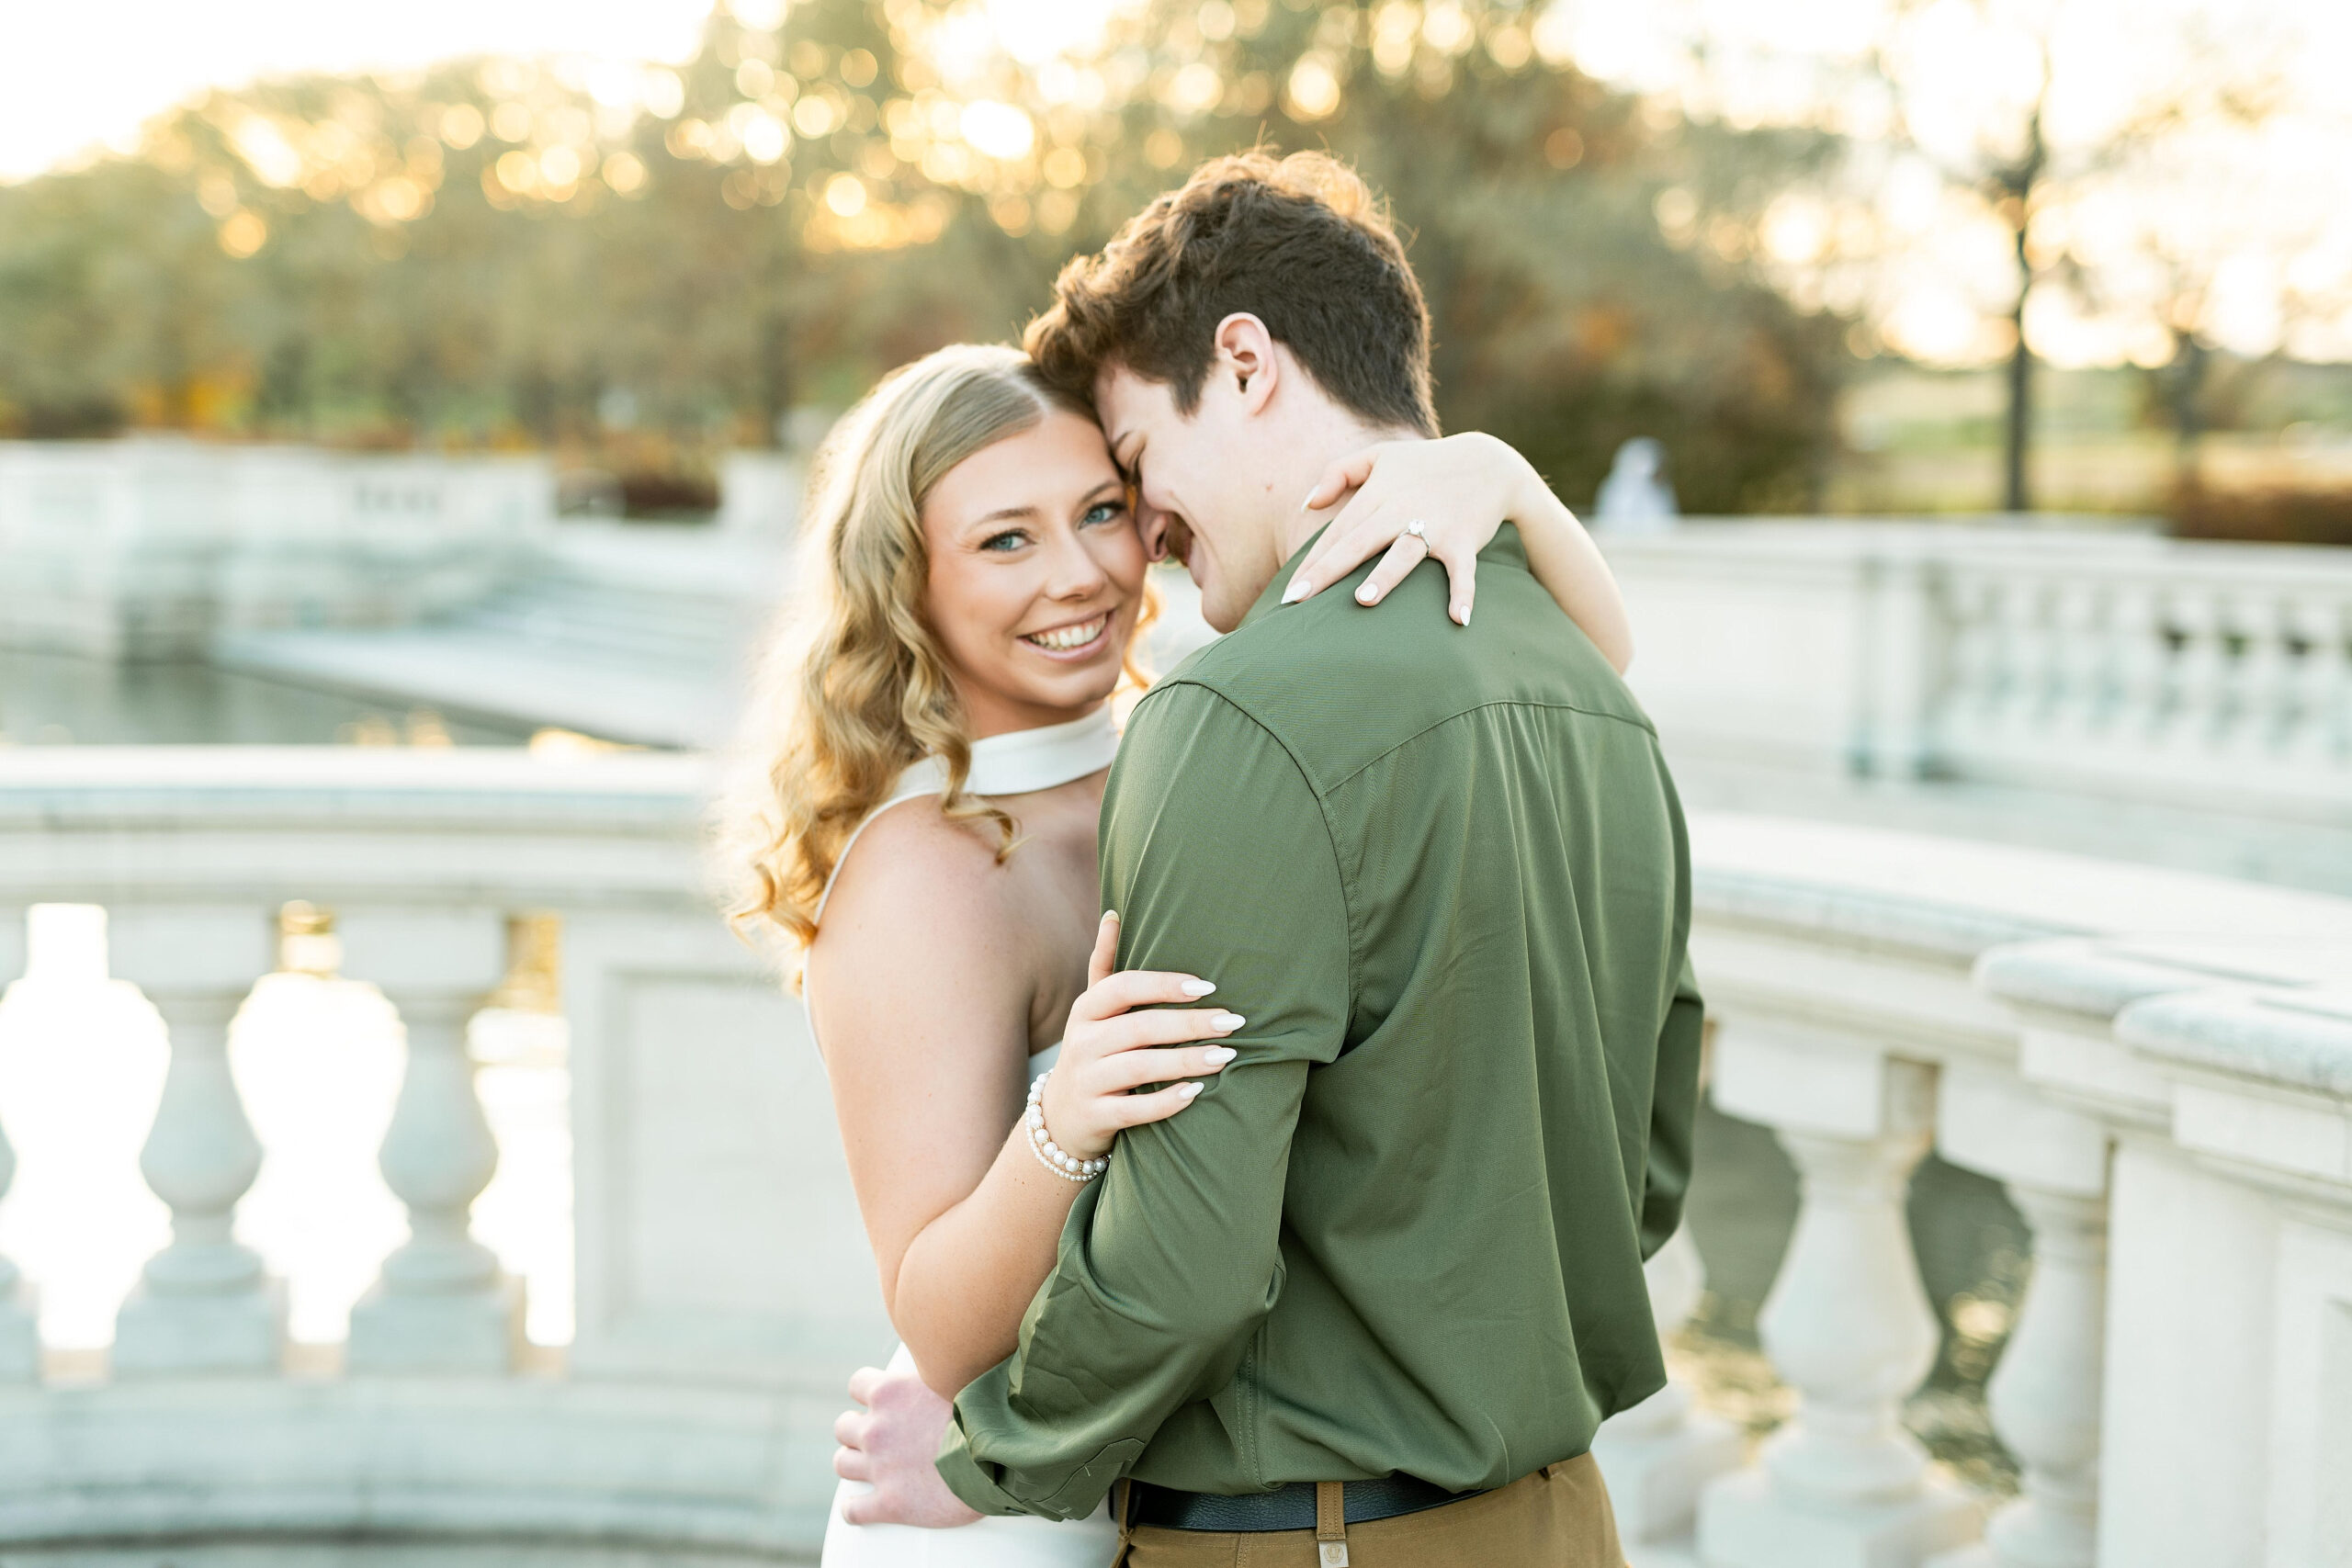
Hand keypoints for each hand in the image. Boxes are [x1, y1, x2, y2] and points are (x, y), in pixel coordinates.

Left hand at [834, 1363, 984, 1527]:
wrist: (999, 1459)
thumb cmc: (985, 1415)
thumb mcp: (955, 1378)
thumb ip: (937, 1373)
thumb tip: (944, 1360)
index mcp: (891, 1393)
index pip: (857, 1383)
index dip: (868, 1393)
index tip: (881, 1401)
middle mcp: (878, 1428)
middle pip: (843, 1426)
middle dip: (857, 1431)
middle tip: (879, 1437)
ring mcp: (880, 1467)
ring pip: (842, 1464)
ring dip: (855, 1464)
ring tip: (871, 1468)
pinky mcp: (889, 1504)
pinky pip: (853, 1510)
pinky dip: (855, 1509)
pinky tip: (864, 1507)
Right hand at [1038, 911, 1242, 1162]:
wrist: (1061, 1117)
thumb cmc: (1092, 1051)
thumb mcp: (1092, 1010)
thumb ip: (1104, 964)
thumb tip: (1113, 913)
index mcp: (1086, 1010)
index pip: (1123, 987)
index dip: (1164, 984)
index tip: (1208, 986)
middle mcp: (1081, 1043)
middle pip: (1139, 1027)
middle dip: (1189, 1023)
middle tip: (1232, 1021)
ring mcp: (1086, 1081)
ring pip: (1139, 1067)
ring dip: (1186, 1060)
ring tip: (1226, 1055)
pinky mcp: (1094, 1117)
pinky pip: (1134, 1110)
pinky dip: (1166, 1101)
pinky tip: (1197, 1092)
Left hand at [1280, 432, 1544, 625]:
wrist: (1491, 464)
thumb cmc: (1426, 465)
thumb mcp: (1381, 456)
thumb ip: (1339, 472)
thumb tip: (1308, 505)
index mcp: (1378, 493)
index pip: (1338, 531)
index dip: (1312, 561)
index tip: (1289, 592)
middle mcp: (1402, 509)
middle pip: (1358, 543)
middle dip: (1327, 572)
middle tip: (1299, 601)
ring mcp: (1435, 525)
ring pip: (1404, 552)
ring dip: (1386, 576)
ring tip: (1363, 600)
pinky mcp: (1464, 540)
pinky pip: (1462, 570)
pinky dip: (1463, 593)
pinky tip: (1459, 619)